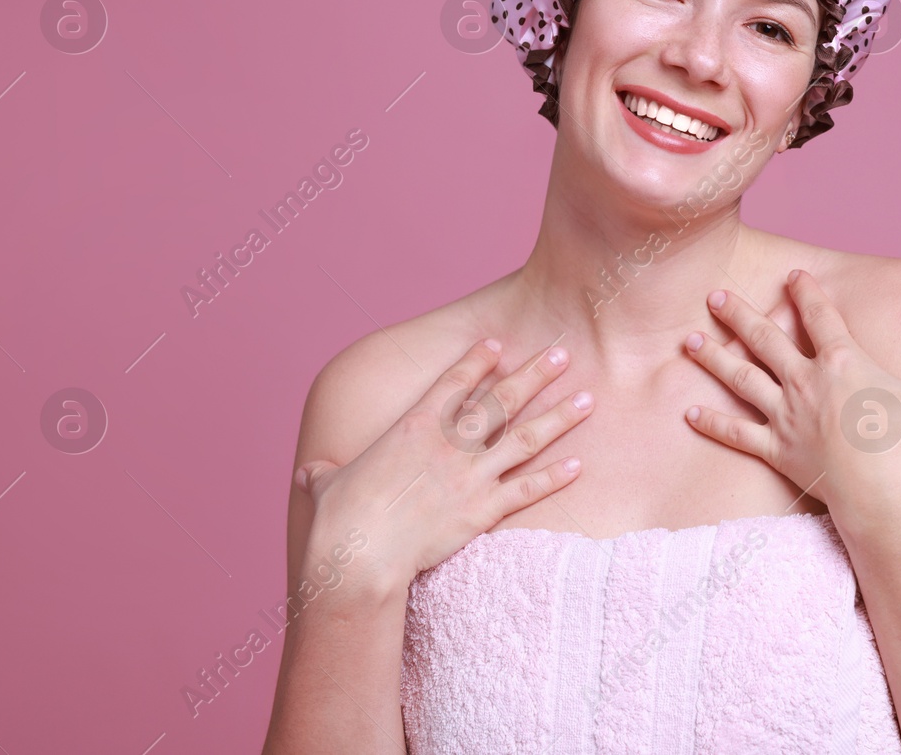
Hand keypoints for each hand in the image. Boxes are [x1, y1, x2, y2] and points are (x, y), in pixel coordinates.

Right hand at [293, 339, 594, 593]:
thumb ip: (324, 476)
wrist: (360, 556)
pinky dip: (554, 477)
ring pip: (525, 438)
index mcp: (412, 428)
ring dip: (559, 417)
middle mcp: (448, 444)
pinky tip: (579, 465)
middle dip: (536, 373)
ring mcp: (470, 476)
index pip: (453, 383)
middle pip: (502, 399)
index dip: (478, 361)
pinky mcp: (483, 511)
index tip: (499, 344)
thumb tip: (311, 477)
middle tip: (564, 351)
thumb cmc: (338, 520)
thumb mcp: (325, 486)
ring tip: (588, 399)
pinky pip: (527, 489)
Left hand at [681, 269, 900, 512]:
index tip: (792, 276)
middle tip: (714, 296)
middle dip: (740, 314)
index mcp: (844, 360)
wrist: (882, 493)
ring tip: (689, 341)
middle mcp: (807, 381)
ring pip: (741, 378)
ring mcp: (787, 414)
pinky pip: (738, 433)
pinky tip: (688, 414)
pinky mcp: (776, 448)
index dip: (806, 293)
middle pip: (765, 339)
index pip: (820, 316)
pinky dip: (713, 423)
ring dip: (714, 358)